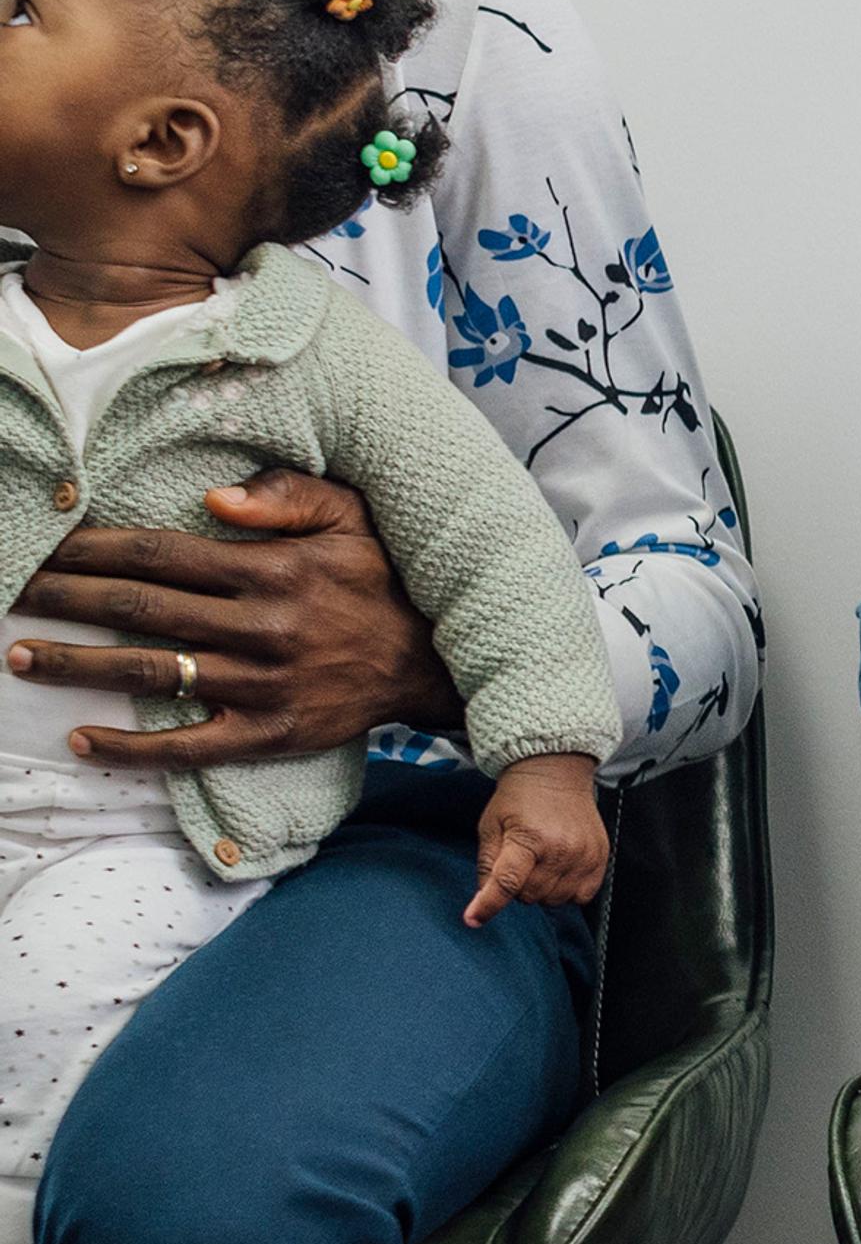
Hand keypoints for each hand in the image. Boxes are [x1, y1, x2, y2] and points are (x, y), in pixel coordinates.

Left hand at [13, 473, 455, 770]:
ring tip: (18, 657)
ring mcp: (262, 685)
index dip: (92, 548)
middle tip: (9, 591)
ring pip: (150, 673)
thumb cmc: (384, 581)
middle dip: (63, 599)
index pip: (160, 554)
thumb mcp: (355, 518)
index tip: (43, 543)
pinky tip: (80, 739)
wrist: (436, 664)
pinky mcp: (269, 733)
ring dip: (75, 666)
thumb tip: (213, 497)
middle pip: (139, 609)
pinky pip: (187, 745)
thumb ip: (288, 495)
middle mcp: (261, 626)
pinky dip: (130, 747)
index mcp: (272, 569)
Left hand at [467, 754, 608, 925]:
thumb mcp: (491, 825)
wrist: (555, 772)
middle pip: (531, 895)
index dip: (488, 905)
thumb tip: (483, 897)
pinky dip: (567, 890)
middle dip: (518, 887)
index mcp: (529, 838)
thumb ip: (487, 863)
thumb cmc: (519, 797)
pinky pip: (581, 896)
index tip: (473, 919)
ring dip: (542, 890)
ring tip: (540, 864)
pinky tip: (560, 870)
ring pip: (555, 899)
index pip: (507, 883)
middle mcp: (561, 849)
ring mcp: (584, 855)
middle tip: (519, 863)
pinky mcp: (600, 858)